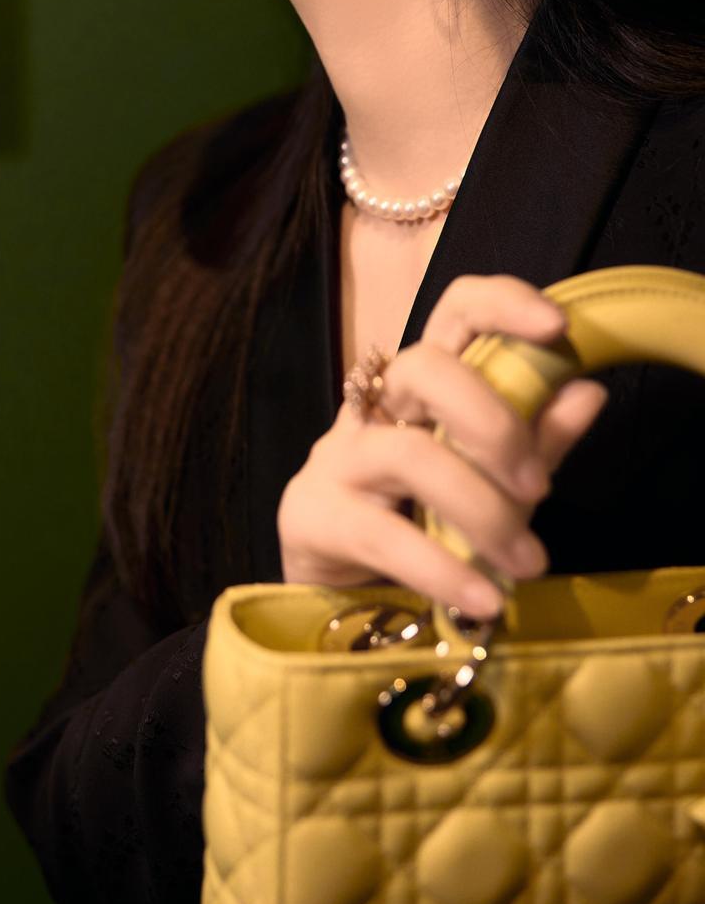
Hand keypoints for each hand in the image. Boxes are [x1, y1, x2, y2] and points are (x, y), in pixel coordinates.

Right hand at [276, 273, 609, 617]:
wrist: (335, 586)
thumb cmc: (421, 520)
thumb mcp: (490, 480)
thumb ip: (535, 440)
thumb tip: (588, 392)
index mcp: (424, 386)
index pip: (453, 312)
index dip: (502, 304)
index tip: (558, 328)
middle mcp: (377, 408)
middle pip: (424, 370)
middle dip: (492, 423)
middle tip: (538, 486)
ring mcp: (339, 459)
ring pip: (410, 455)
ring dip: (482, 511)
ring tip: (527, 562)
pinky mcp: (314, 516)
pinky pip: (384, 536)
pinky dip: (443, 570)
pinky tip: (483, 599)